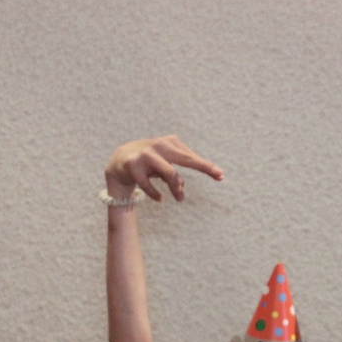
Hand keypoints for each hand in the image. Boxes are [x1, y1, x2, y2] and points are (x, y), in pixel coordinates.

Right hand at [104, 135, 223, 201]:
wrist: (120, 159)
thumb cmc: (150, 163)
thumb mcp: (165, 166)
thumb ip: (175, 175)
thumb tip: (181, 188)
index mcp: (170, 143)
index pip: (191, 157)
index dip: (206, 166)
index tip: (220, 175)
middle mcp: (159, 145)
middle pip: (186, 158)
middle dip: (203, 167)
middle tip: (218, 176)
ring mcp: (146, 154)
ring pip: (169, 172)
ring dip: (176, 187)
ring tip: (180, 198)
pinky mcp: (134, 165)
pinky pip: (149, 184)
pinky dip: (155, 193)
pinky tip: (160, 199)